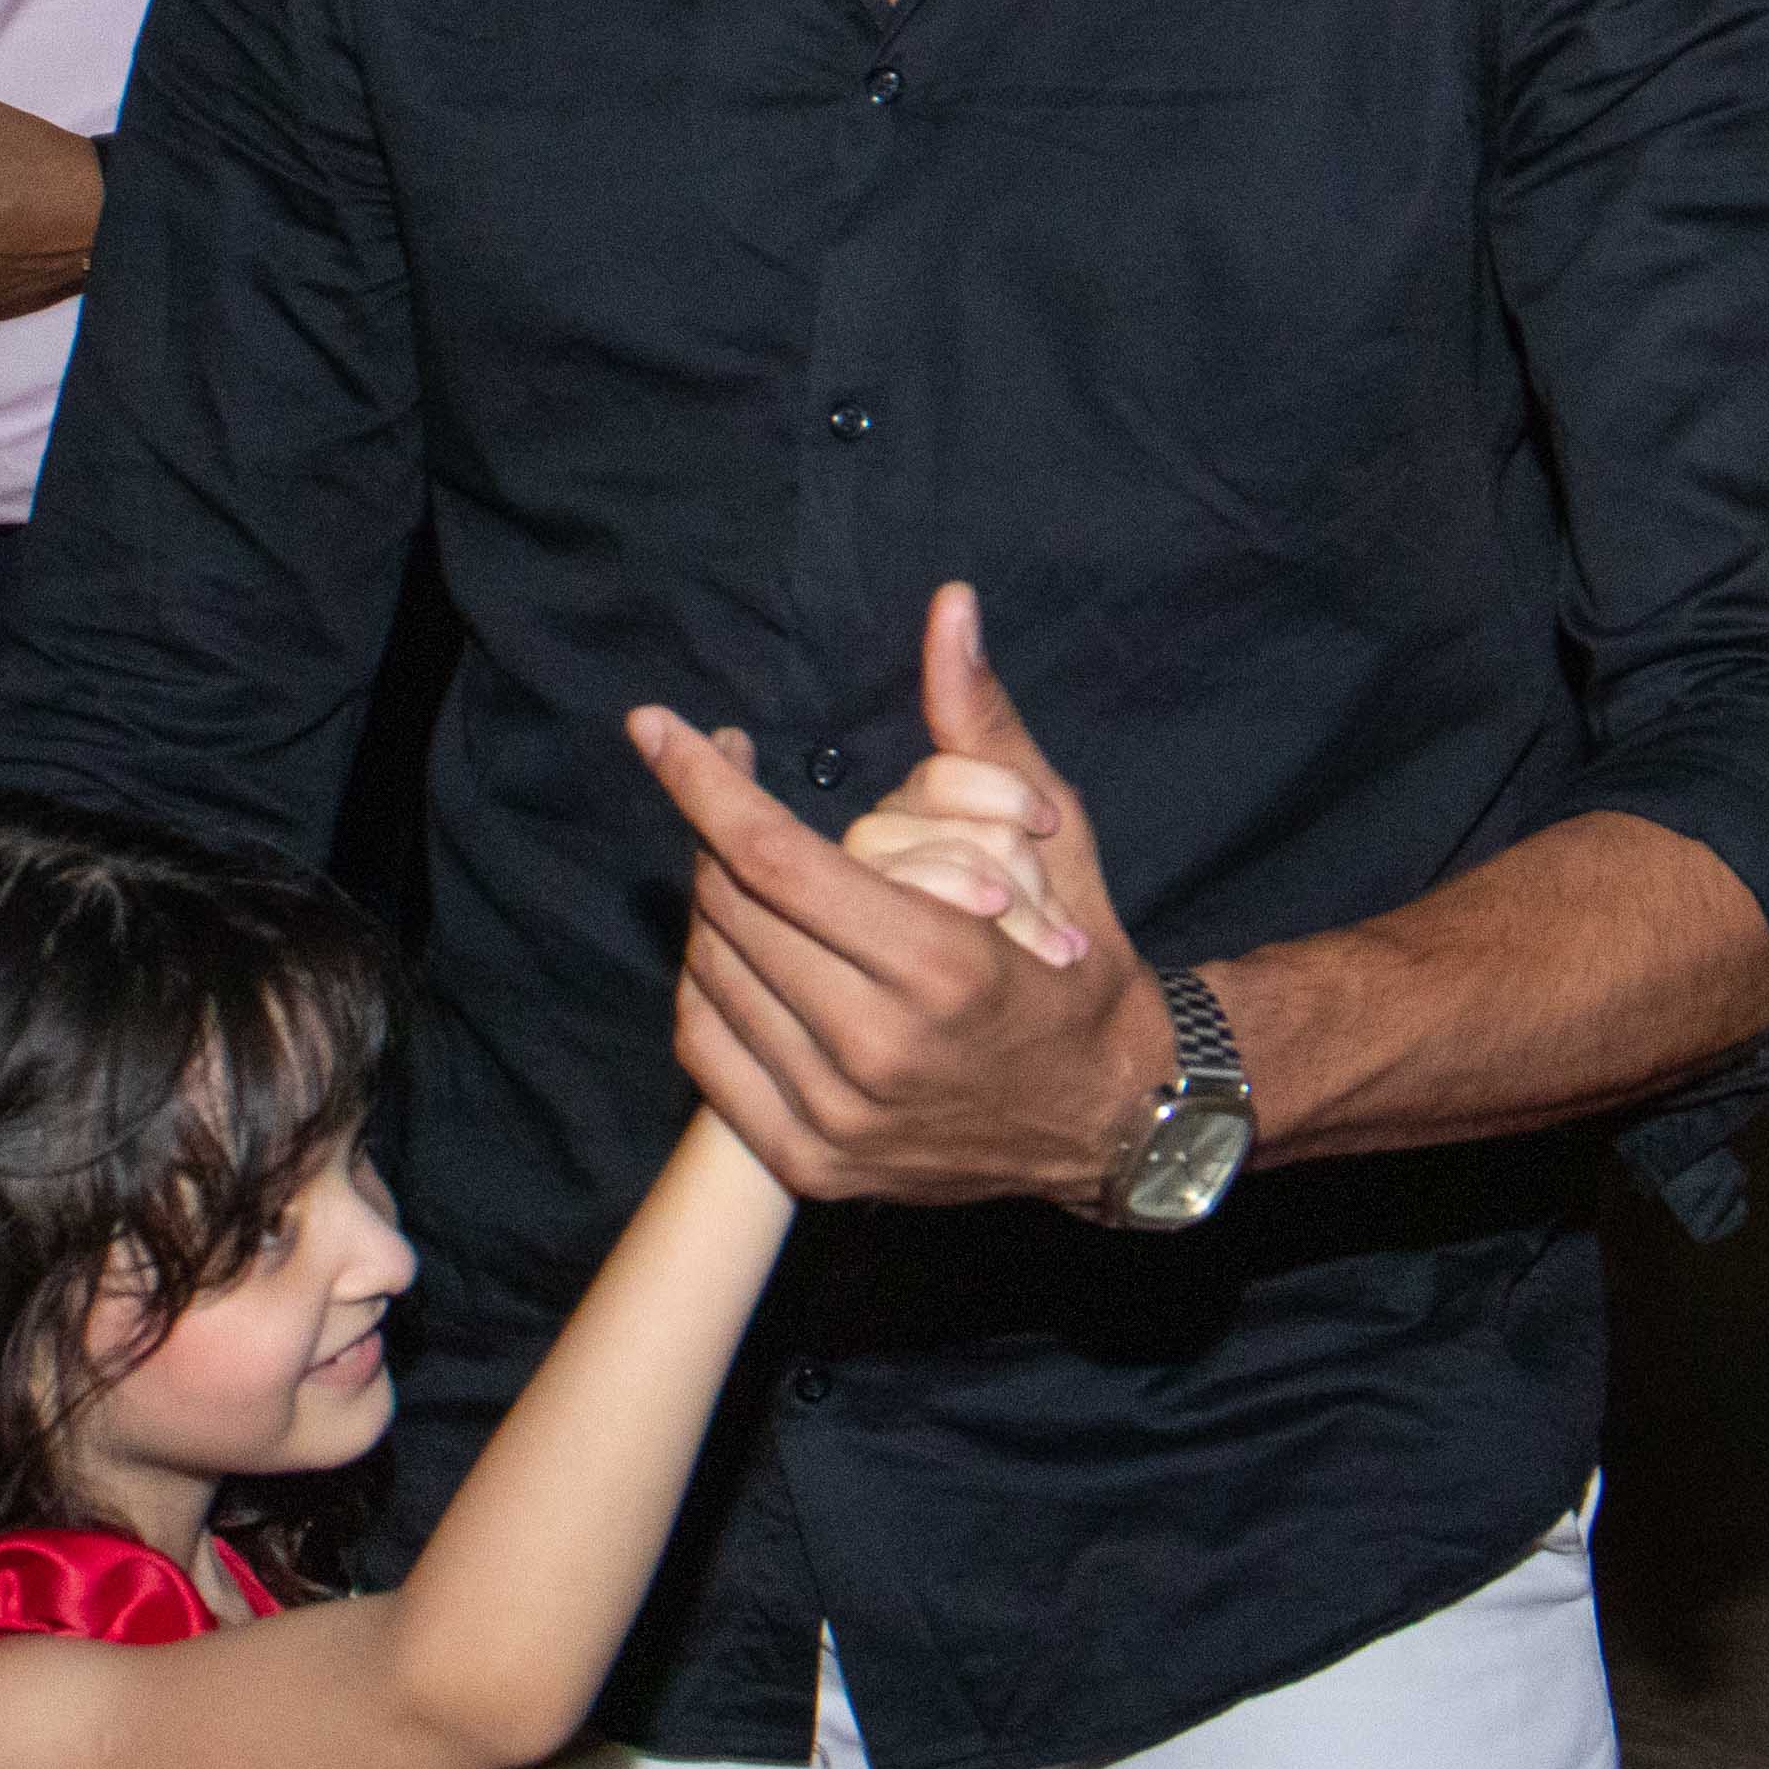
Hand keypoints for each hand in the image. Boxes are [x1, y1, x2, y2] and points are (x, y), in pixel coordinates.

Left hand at [649, 582, 1158, 1209]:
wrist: (1111, 1119)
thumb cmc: (1077, 960)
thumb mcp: (1051, 832)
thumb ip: (980, 722)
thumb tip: (949, 607)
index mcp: (939, 962)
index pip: (772, 856)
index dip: (702, 782)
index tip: (656, 727)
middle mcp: (877, 1048)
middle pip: (732, 909)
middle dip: (713, 831)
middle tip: (726, 787)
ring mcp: (838, 1116)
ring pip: (712, 975)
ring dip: (714, 907)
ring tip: (744, 868)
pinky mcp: (812, 1162)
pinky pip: (707, 1052)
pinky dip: (707, 988)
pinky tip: (740, 949)